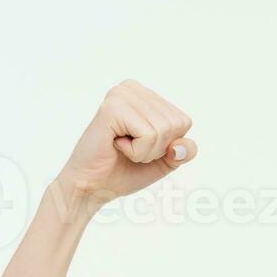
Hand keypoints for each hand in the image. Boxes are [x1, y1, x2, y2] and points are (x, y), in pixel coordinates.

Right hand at [54, 80, 196, 204]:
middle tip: (130, 148)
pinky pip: (149, 134)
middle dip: (156, 148)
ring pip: (163, 129)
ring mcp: (121, 95)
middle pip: (175, 124)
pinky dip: (137, 151)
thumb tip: (182, 145)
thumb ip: (184, 151)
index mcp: (146, 95)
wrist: (93, 187)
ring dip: (145, 151)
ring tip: (122, 147)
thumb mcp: (165, 161)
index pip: (184, 121)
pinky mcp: (112, 108)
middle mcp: (133, 88)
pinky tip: (116, 145)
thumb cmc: (124, 171)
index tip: (141, 146)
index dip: (168, 145)